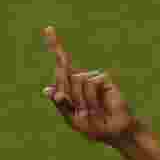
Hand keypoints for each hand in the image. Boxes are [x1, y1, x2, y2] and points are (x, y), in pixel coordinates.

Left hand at [42, 26, 143, 145]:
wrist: (114, 130)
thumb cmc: (93, 127)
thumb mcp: (72, 118)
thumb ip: (61, 104)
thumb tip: (46, 90)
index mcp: (69, 86)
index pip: (61, 64)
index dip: (54, 45)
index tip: (48, 28)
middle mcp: (79, 77)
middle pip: (64, 70)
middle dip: (68, 90)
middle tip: (82, 110)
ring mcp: (91, 76)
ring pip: (75, 81)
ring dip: (81, 100)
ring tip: (91, 109)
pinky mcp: (102, 77)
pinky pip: (89, 83)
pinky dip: (91, 98)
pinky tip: (99, 105)